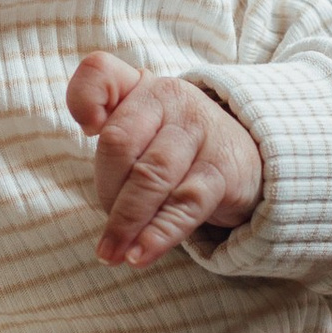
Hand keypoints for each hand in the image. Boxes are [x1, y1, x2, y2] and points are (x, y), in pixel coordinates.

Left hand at [65, 52, 261, 264]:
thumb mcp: (142, 111)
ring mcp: (201, 135)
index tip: (86, 128)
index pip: (101, 77)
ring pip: (151, 177)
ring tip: (111, 254)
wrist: (246, 156)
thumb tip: (87, 121)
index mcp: (146, 87)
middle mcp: (175, 102)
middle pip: (119, 144)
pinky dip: (158, 234)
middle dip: (105, 190)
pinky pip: (184, 206)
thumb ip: (102, 100)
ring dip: (125, 222)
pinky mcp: (221, 173)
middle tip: (104, 226)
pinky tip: (139, 255)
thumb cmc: (175, 139)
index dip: (85, 100)